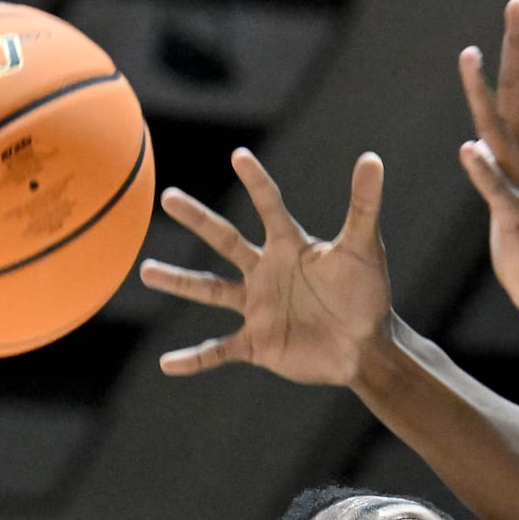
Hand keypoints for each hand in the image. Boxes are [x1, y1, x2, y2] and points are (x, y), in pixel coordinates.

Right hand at [139, 147, 392, 386]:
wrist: (366, 347)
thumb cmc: (368, 295)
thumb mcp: (364, 248)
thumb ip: (364, 205)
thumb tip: (372, 159)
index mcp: (289, 247)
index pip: (269, 207)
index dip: (256, 182)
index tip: (239, 155)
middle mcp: (266, 272)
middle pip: (225, 240)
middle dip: (197, 218)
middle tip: (168, 196)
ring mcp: (258, 307)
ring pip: (210, 290)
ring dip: (179, 281)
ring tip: (146, 270)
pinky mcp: (257, 342)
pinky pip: (219, 350)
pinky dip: (194, 359)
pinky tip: (168, 363)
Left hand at [457, 0, 518, 316]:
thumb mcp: (507, 202)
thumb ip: (493, 172)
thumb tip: (477, 144)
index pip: (516, 95)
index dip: (515, 53)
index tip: (518, 8)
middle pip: (516, 97)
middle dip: (515, 51)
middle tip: (517, 4)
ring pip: (501, 134)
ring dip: (484, 96)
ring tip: (469, 57)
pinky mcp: (516, 220)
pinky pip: (497, 190)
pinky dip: (484, 169)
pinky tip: (469, 148)